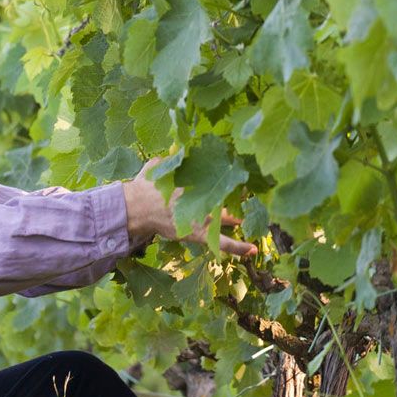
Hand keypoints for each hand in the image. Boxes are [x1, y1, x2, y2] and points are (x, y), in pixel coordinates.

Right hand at [122, 157, 256, 258]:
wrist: (136, 208)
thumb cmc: (145, 187)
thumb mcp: (158, 166)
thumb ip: (170, 157)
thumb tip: (176, 146)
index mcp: (196, 182)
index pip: (220, 180)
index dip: (232, 179)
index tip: (243, 175)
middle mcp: (203, 199)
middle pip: (228, 197)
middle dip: (241, 197)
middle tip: (255, 196)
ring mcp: (203, 218)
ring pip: (229, 219)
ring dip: (242, 218)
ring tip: (260, 221)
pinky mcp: (200, 235)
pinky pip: (223, 243)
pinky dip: (238, 247)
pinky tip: (253, 249)